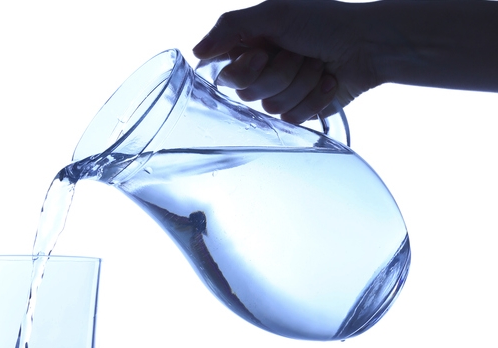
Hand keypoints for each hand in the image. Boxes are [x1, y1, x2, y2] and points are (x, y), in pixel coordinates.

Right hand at [193, 0, 378, 123]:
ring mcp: (282, 93)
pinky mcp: (300, 110)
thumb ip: (230, 28)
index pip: (226, 75)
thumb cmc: (324, 22)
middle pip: (248, 94)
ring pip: (272, 107)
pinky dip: (314, 97)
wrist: (367, 44)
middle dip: (279, 73)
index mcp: (251, 47)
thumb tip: (196, 52)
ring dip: (300, 82)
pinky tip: (327, 81)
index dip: (243, 70)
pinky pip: (293, 118)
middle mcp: (262, 72)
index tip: (263, 54)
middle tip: (298, 53)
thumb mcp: (274, 13)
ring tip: (317, 64)